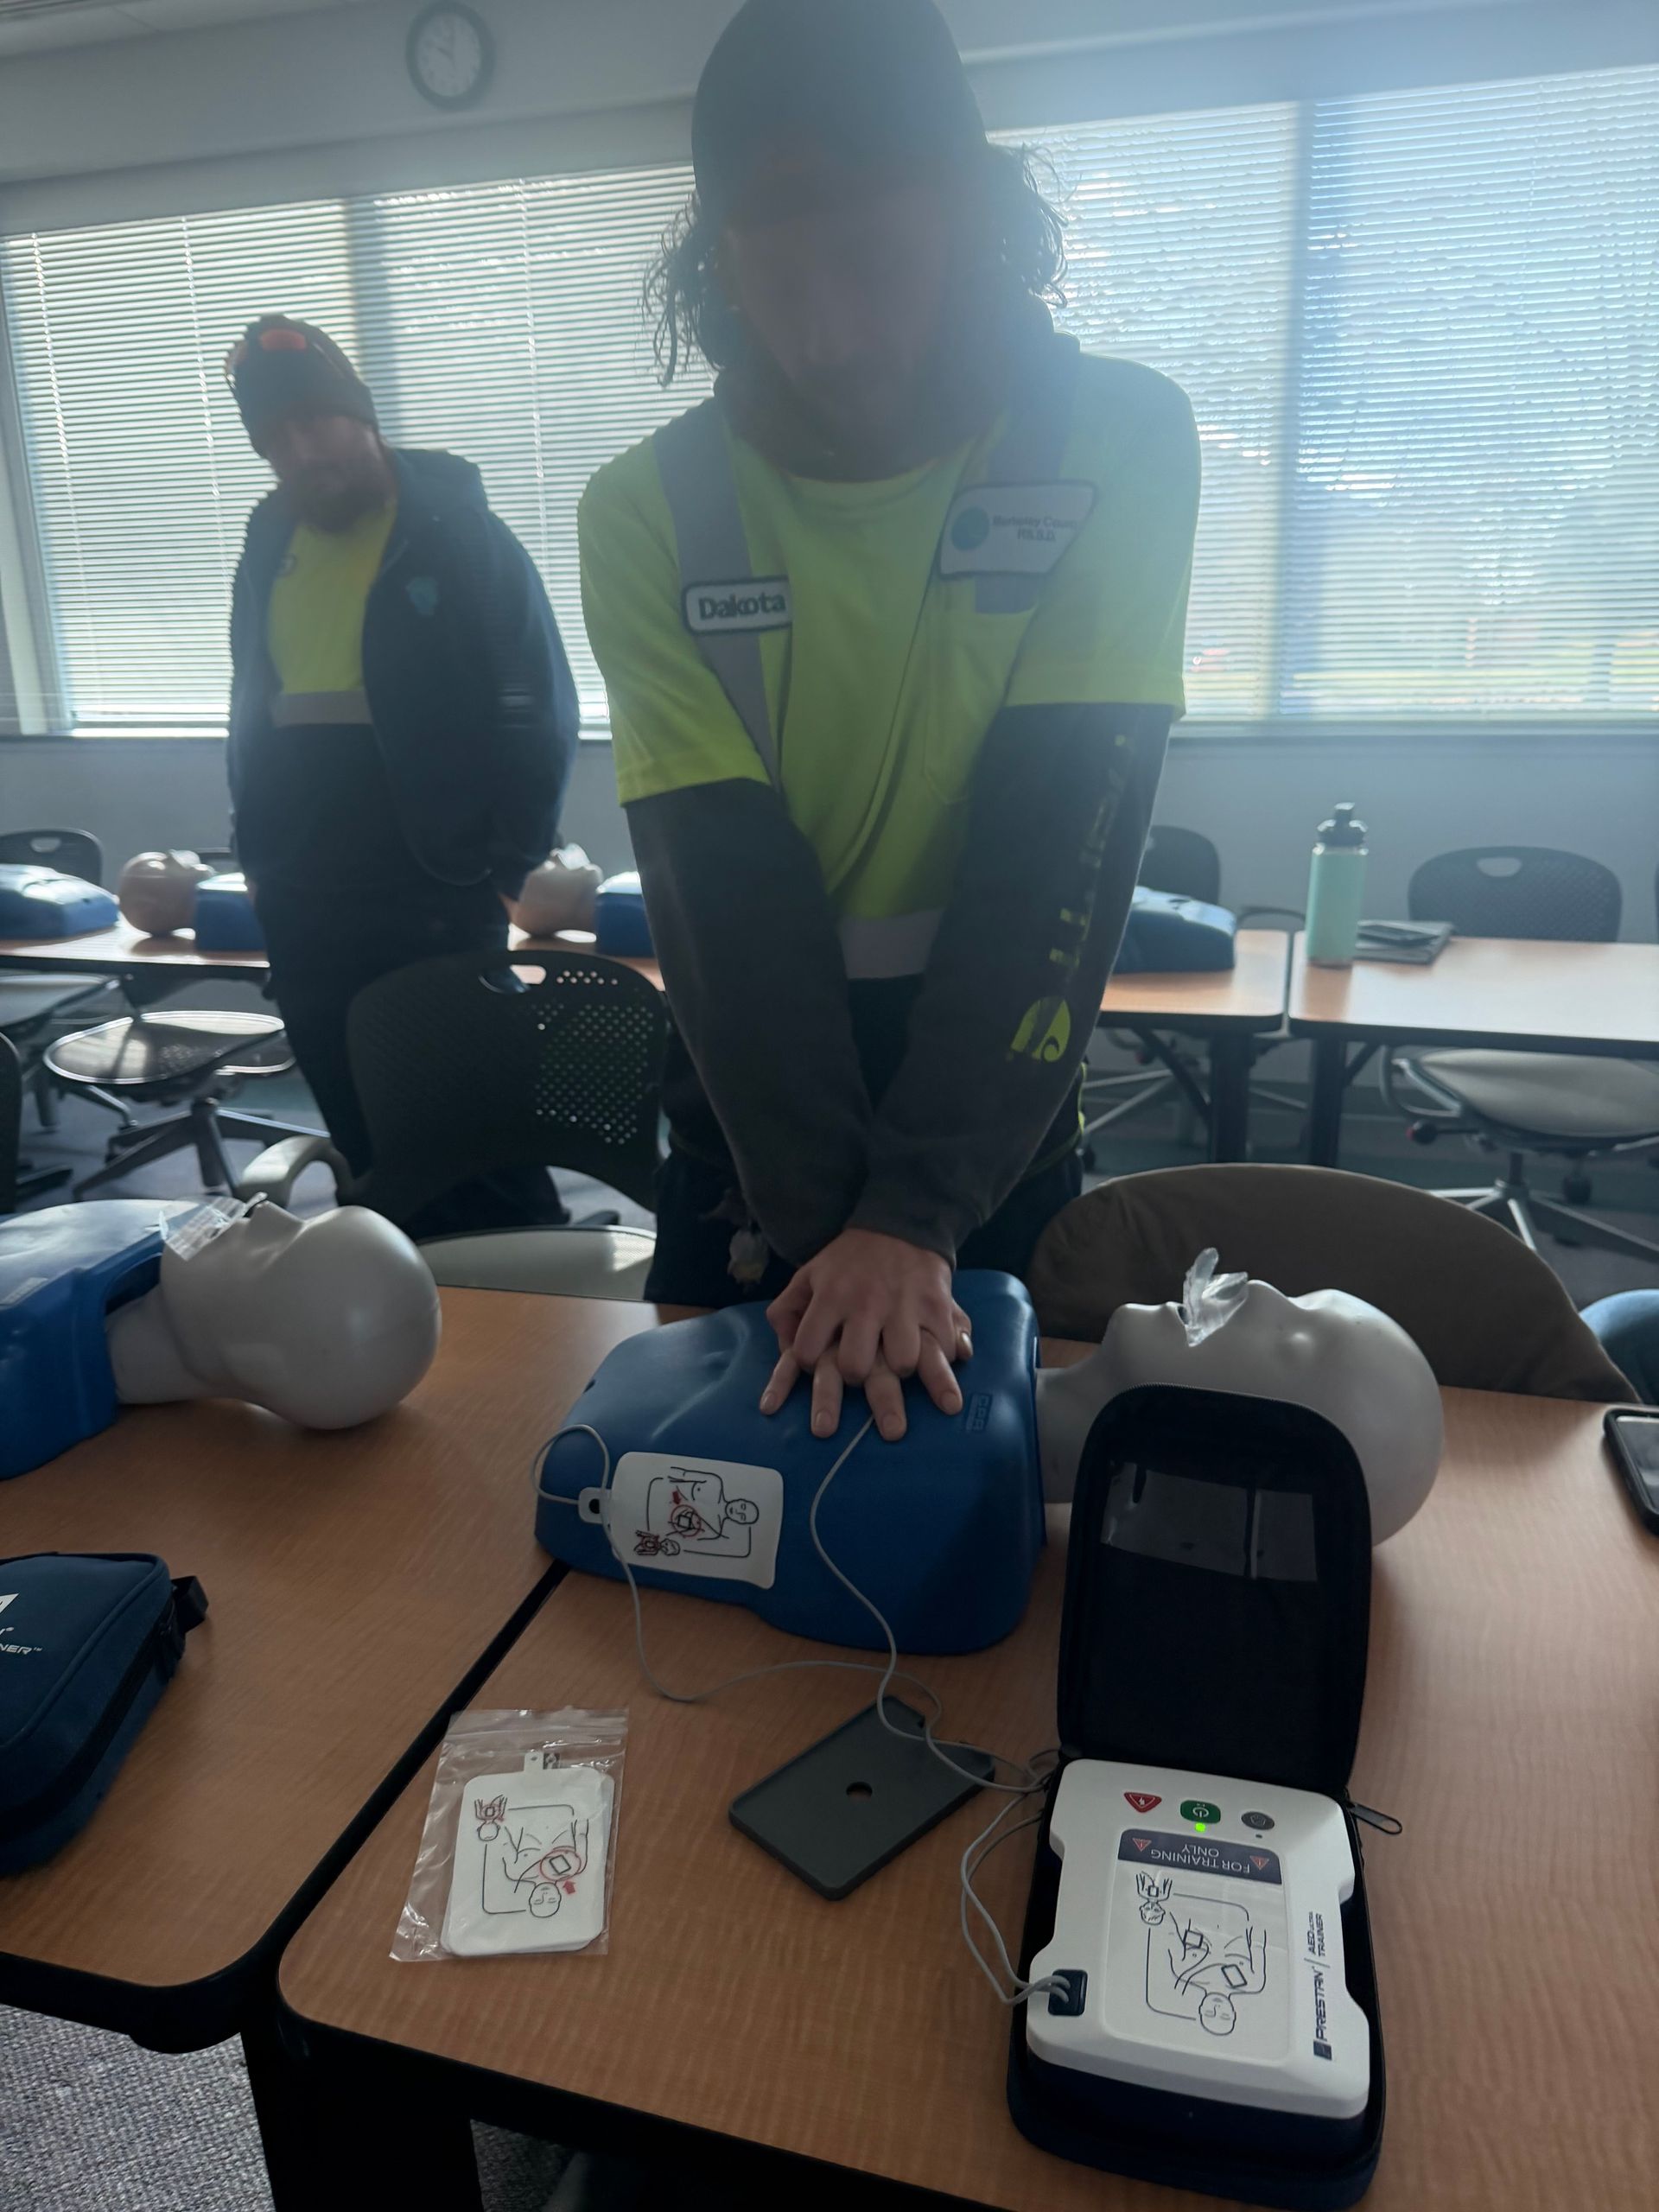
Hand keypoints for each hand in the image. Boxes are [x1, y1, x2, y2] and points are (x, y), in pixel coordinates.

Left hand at [758, 1229, 972, 1440]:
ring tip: (899, 1362)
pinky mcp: (938, 1307)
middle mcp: (867, 1303)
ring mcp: (905, 1307)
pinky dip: (939, 1361)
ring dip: (900, 1370)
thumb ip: (787, 1312)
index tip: (819, 1359)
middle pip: (855, 1367)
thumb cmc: (850, 1260)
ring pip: (903, 1364)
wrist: (902, 1224)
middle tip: (862, 1367)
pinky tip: (932, 1355)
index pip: (807, 1351)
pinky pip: (941, 1351)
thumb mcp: (809, 1275)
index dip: (809, 1363)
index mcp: (831, 1296)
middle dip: (856, 1376)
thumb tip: (785, 1350)